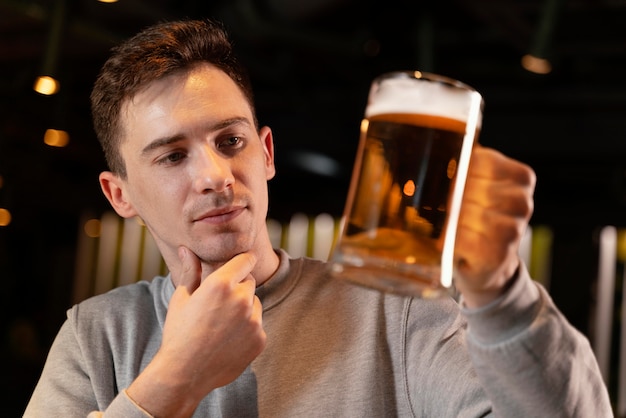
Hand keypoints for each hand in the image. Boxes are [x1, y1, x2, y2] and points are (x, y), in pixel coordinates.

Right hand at [126, 247, 265, 416]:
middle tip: (218, 305)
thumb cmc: (178, 332)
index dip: (243, 261)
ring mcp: (254, 320)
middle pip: (250, 282)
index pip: (246, 260)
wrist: (183, 373)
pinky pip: (258, 326)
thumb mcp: (182, 298)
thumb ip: (191, 270)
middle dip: (238, 288)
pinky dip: (247, 330)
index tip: (240, 264)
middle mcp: (242, 299)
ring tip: (221, 325)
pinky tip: (227, 340)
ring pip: (255, 304)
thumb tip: (186, 248)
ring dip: (245, 308)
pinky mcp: (260, 339)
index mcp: (222, 283)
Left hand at [453, 145, 535, 307]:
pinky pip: (464, 237)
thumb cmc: (474, 216)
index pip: (481, 160)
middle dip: (453, 197)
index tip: (452, 181)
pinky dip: (451, 239)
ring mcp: (514, 229)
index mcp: (520, 177)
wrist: (488, 263)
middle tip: (446, 206)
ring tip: (451, 224)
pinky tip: (453, 241)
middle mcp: (522, 202)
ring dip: (452, 219)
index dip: (460, 171)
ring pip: (468, 212)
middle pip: (473, 187)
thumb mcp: (474, 185)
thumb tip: (429, 143)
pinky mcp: (498, 253)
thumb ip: (463, 166)